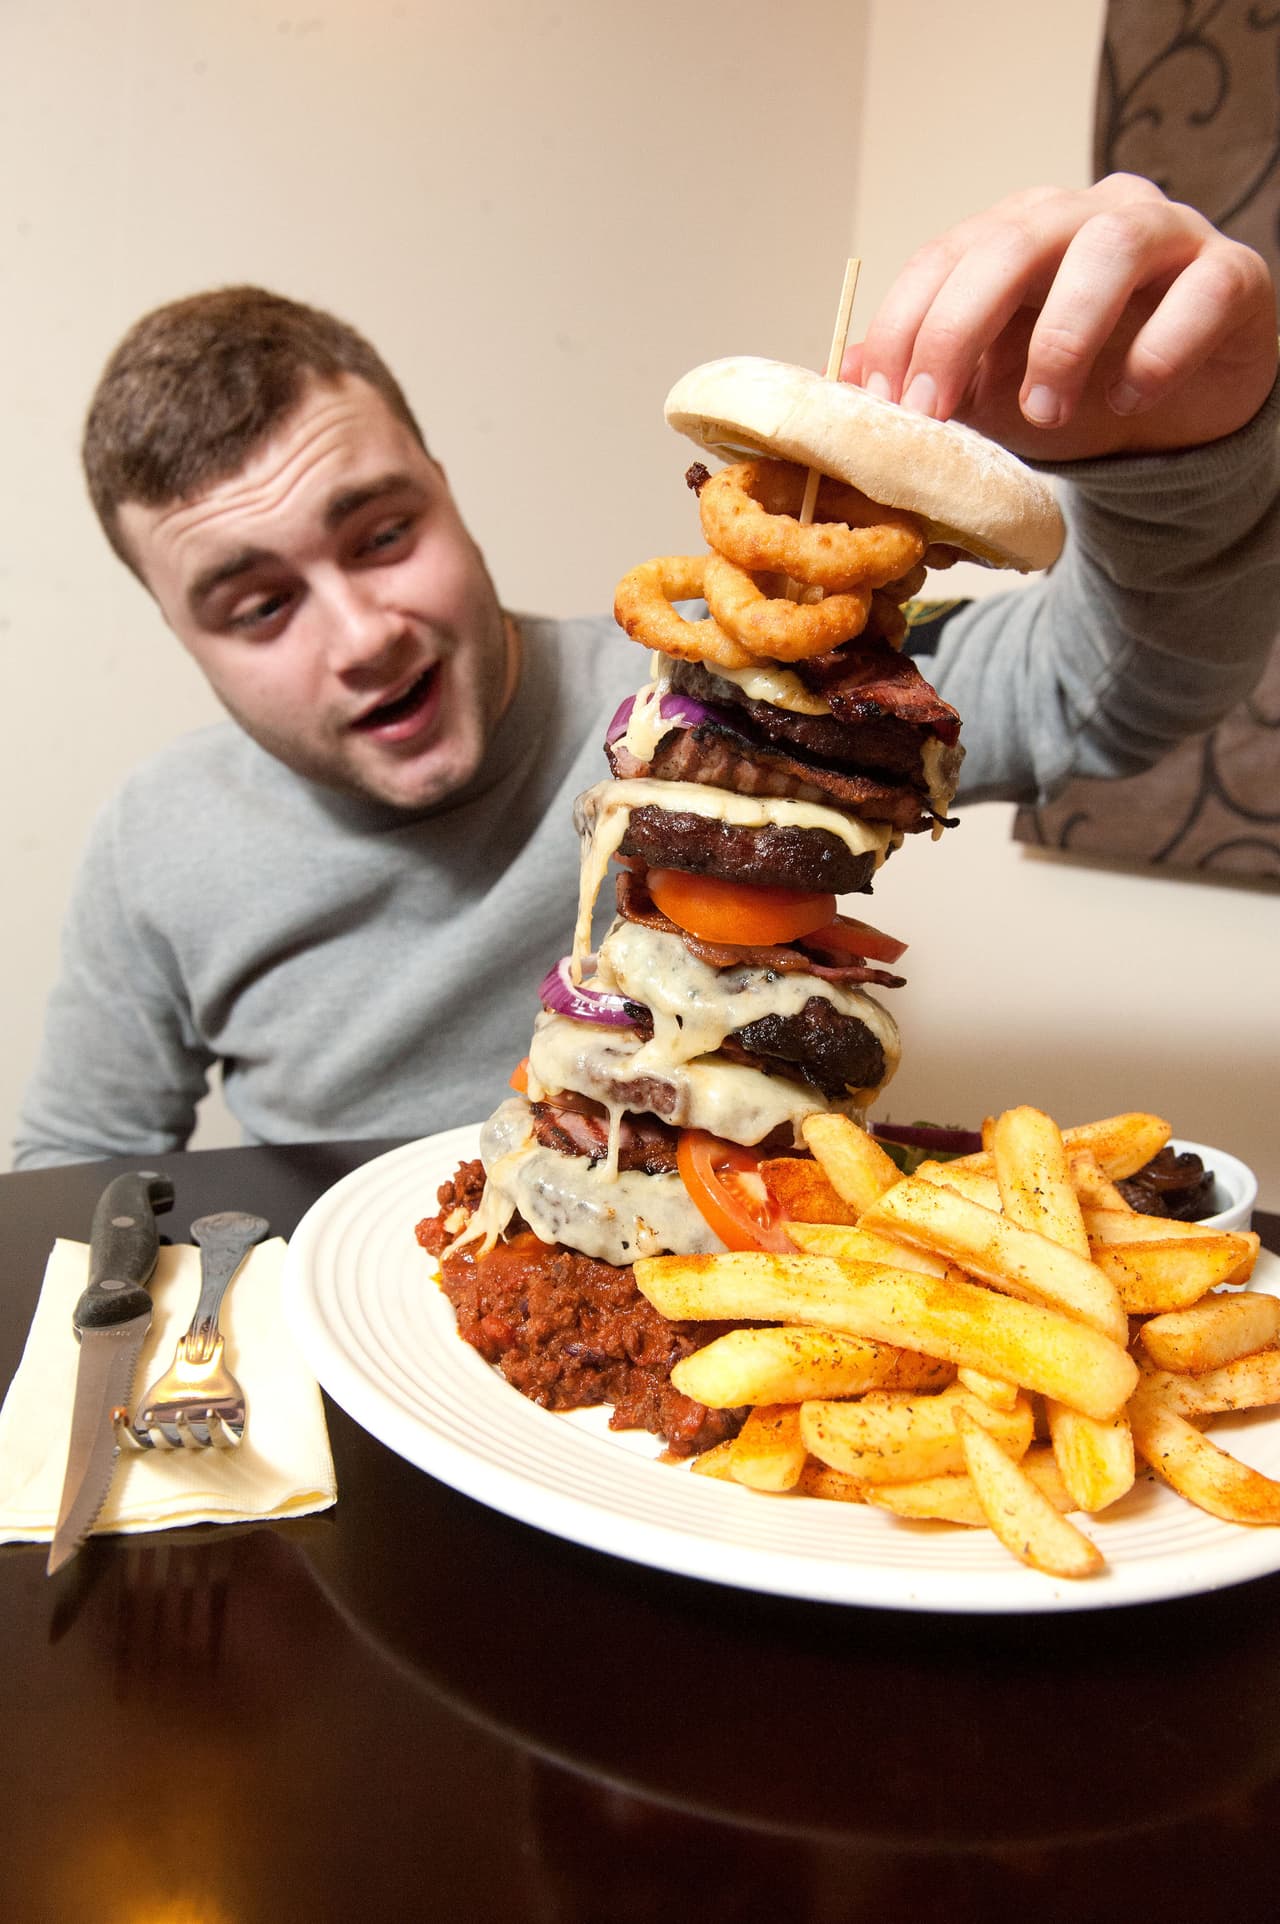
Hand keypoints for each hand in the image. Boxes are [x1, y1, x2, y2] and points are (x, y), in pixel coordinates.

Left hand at [841, 175, 1277, 459]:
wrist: (1177, 412)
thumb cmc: (1076, 389)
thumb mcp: (989, 394)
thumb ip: (929, 381)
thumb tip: (845, 383)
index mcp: (1016, 236)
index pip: (945, 258)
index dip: (906, 327)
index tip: (883, 404)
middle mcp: (1084, 217)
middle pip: (1013, 241)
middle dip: (959, 328)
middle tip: (936, 412)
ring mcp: (1164, 235)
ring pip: (1110, 248)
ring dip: (1063, 337)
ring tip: (1045, 415)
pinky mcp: (1230, 274)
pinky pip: (1202, 291)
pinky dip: (1159, 349)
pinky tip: (1129, 399)